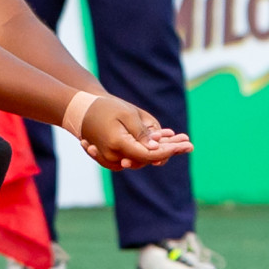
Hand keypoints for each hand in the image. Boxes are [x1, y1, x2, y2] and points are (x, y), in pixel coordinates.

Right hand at [76, 96, 193, 169]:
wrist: (79, 109)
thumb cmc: (104, 107)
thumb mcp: (127, 114)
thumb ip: (142, 133)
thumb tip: (157, 148)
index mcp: (118, 145)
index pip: (149, 154)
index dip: (170, 151)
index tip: (187, 146)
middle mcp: (113, 157)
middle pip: (147, 160)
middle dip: (169, 151)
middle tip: (189, 144)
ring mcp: (110, 160)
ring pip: (140, 160)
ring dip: (160, 152)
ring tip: (179, 141)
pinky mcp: (109, 159)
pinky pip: (132, 159)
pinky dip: (147, 152)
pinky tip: (164, 144)